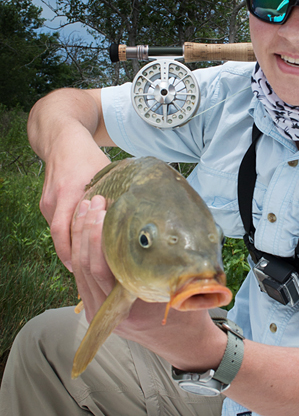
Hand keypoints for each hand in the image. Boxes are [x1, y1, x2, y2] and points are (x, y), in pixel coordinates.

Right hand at [41, 147, 109, 270]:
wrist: (62, 140)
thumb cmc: (88, 156)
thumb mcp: (106, 172)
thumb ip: (116, 193)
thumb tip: (137, 216)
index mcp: (70, 193)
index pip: (67, 232)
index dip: (77, 252)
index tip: (91, 269)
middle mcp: (55, 201)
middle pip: (60, 238)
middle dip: (74, 257)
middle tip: (89, 275)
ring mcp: (47, 204)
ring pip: (59, 234)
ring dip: (72, 247)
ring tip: (89, 264)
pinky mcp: (46, 204)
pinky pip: (57, 226)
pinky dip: (69, 236)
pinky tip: (83, 245)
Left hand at [71, 195, 226, 369]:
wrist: (188, 346)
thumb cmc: (191, 315)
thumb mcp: (185, 289)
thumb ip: (171, 267)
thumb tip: (165, 230)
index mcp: (130, 309)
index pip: (102, 269)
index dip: (97, 237)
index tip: (102, 211)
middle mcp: (111, 314)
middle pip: (84, 268)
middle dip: (85, 231)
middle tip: (93, 202)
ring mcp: (103, 313)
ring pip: (79, 272)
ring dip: (80, 238)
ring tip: (86, 210)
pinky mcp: (101, 308)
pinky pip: (84, 278)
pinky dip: (82, 251)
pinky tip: (86, 230)